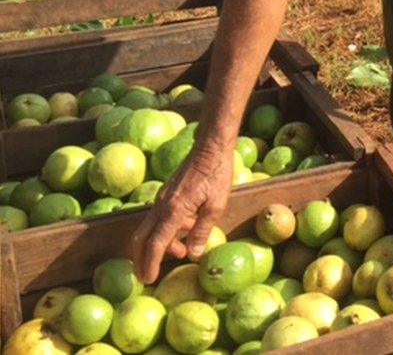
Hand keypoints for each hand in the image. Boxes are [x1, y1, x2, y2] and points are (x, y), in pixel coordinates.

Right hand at [132, 145, 232, 282]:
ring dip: (158, 244)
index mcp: (174, 209)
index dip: (151, 262)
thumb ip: (203, 230)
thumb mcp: (216, 205)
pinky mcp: (166, 194)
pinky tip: (185, 231)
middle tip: (146, 276)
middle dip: (142, 259)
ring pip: (150, 228)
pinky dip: (165, 230)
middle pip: (143, 237)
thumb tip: (193, 254)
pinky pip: (159, 217)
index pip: (156, 242)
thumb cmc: (217, 174)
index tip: (148, 279)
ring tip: (179, 253)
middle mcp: (162, 204)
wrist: (210, 148)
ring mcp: (162, 198)